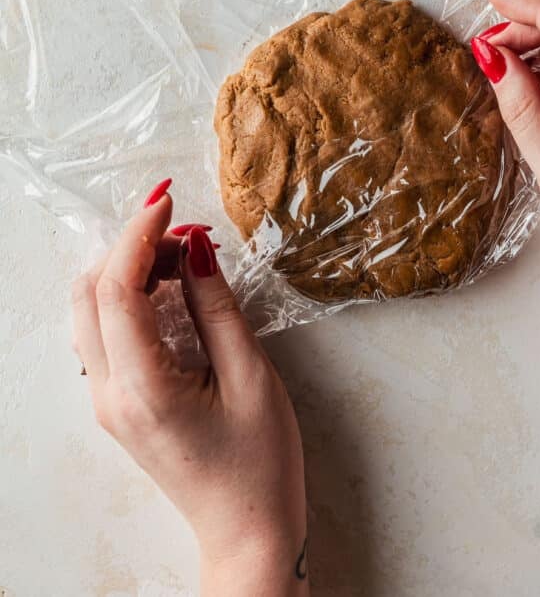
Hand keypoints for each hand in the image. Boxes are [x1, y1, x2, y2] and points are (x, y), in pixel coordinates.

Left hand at [71, 186, 308, 596]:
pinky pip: (105, 333)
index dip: (138, 234)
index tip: (168, 199)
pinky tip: (171, 290)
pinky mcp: (118, 403)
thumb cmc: (259, 462)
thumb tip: (194, 246)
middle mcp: (109, 394)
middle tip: (184, 233)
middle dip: (131, 247)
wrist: (246, 532)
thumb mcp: (251, 375)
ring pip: (90, 311)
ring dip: (128, 271)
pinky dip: (129, 298)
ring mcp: (106, 401)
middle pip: (89, 293)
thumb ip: (216, 305)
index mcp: (142, 389)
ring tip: (183, 259)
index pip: (117, 290)